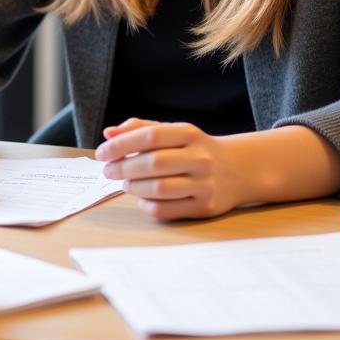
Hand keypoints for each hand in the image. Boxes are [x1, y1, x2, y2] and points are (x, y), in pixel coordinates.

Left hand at [95, 117, 249, 220]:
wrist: (237, 170)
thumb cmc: (194, 148)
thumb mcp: (173, 131)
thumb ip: (140, 129)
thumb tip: (108, 133)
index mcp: (189, 134)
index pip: (149, 136)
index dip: (121, 145)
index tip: (102, 153)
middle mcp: (200, 158)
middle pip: (153, 163)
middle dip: (123, 168)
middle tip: (108, 171)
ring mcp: (205, 184)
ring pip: (159, 189)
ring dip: (133, 187)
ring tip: (124, 183)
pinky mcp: (205, 208)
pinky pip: (167, 210)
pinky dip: (146, 205)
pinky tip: (141, 197)